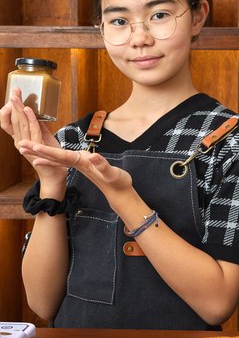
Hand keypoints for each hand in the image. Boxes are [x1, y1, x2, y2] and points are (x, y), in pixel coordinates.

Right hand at [0, 89, 66, 186]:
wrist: (54, 174)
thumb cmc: (48, 154)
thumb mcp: (41, 136)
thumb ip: (36, 125)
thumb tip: (33, 111)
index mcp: (19, 139)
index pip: (8, 123)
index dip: (8, 110)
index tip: (12, 97)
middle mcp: (20, 142)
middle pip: (13, 120)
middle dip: (13, 104)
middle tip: (14, 91)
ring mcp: (27, 146)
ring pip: (20, 124)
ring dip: (18, 109)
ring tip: (17, 97)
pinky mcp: (37, 148)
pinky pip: (33, 131)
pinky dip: (31, 119)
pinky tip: (28, 110)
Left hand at [17, 140, 133, 202]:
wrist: (119, 192)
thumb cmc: (117, 183)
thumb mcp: (112, 174)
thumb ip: (102, 165)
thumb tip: (93, 156)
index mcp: (82, 163)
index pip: (61, 156)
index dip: (47, 151)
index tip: (33, 146)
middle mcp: (77, 164)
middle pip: (53, 156)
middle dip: (37, 151)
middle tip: (20, 144)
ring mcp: (78, 165)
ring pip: (55, 158)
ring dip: (41, 153)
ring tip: (26, 149)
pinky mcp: (82, 165)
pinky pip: (63, 160)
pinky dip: (52, 157)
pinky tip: (45, 157)